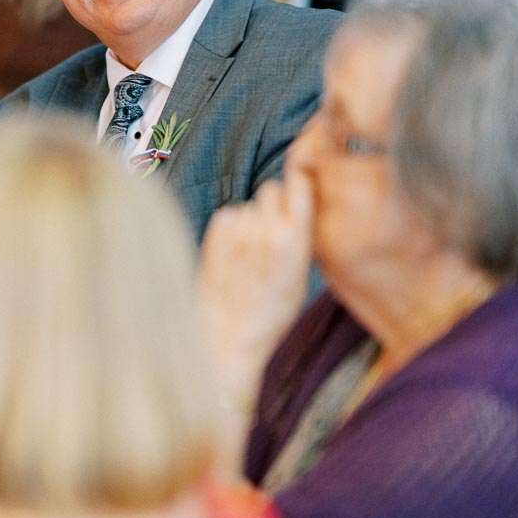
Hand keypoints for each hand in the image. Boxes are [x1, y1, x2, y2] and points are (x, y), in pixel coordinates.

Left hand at [197, 164, 314, 405]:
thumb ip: (301, 237)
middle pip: (271, 189)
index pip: (300, 185)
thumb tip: (302, 200)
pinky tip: (233, 256)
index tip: (300, 185)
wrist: (228, 334)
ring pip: (249, 206)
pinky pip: (228, 215)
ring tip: (248, 255)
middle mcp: (267, 230)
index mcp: (296, 242)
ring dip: (250, 221)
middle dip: (273, 204)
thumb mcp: (301, 278)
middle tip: (271, 232)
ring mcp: (238, 229)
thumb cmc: (270, 313)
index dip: (299, 182)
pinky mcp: (215, 232)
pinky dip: (231, 229)